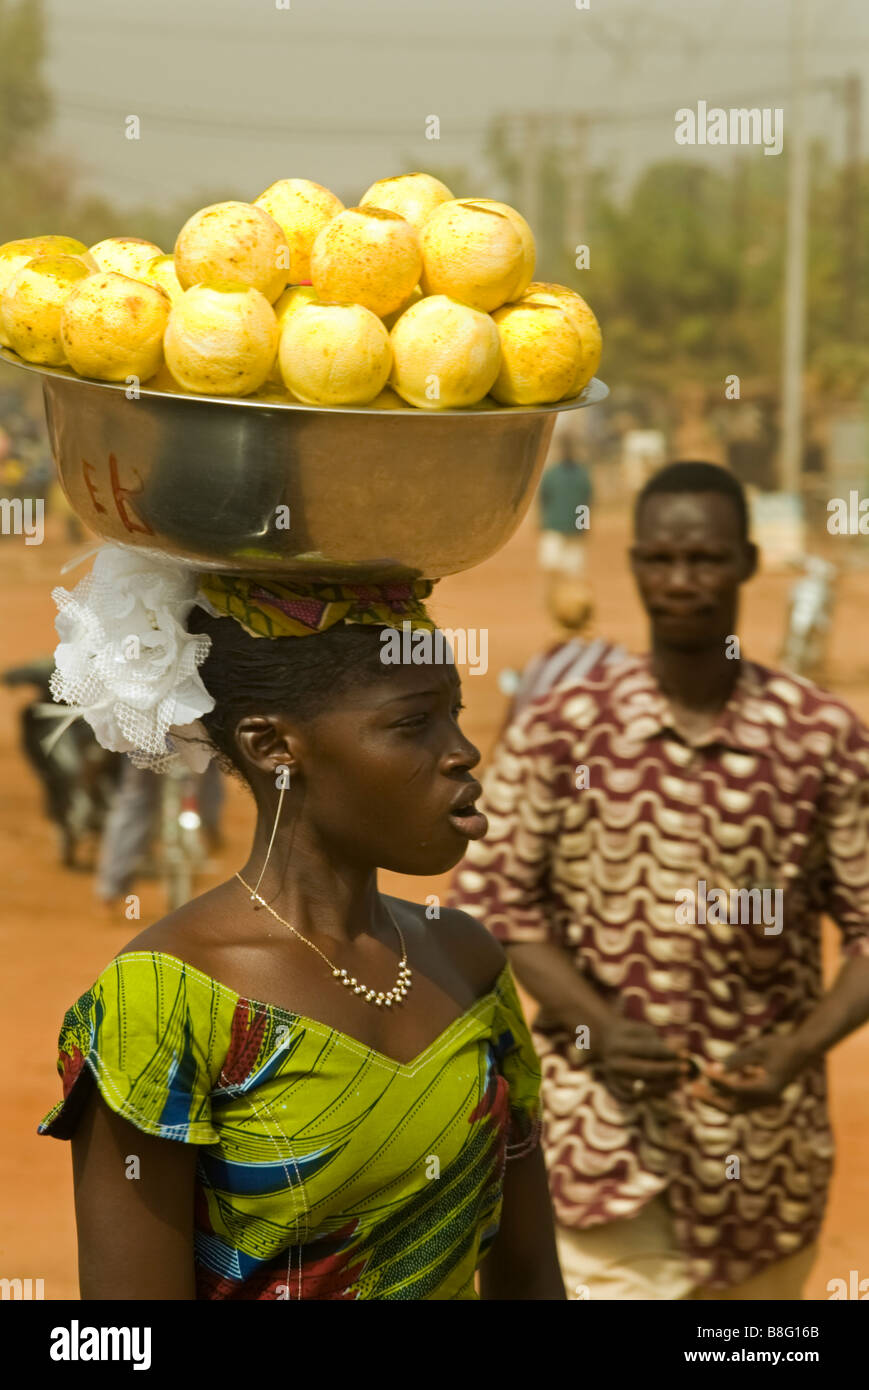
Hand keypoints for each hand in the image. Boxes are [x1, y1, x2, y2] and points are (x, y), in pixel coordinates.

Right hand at [595, 1018, 690, 1101]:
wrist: (604, 1044)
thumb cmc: (630, 1035)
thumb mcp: (642, 1031)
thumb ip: (659, 1041)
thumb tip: (681, 1049)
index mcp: (619, 1045)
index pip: (649, 1051)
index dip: (669, 1053)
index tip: (686, 1054)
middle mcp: (615, 1065)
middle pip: (647, 1070)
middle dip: (669, 1070)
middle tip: (686, 1068)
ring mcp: (616, 1080)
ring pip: (645, 1087)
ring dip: (667, 1085)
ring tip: (683, 1081)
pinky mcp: (619, 1092)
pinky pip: (642, 1096)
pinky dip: (657, 1093)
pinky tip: (670, 1087)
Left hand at [688, 1036, 808, 1113]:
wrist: (803, 1051)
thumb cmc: (782, 1046)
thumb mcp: (759, 1048)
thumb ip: (738, 1060)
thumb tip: (715, 1070)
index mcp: (767, 1088)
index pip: (736, 1090)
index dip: (717, 1082)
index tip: (704, 1071)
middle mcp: (766, 1099)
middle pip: (733, 1107)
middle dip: (711, 1100)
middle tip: (691, 1089)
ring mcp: (764, 1100)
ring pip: (735, 1106)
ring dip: (715, 1099)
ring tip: (696, 1088)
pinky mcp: (761, 1096)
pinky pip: (739, 1100)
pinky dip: (725, 1094)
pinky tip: (711, 1083)